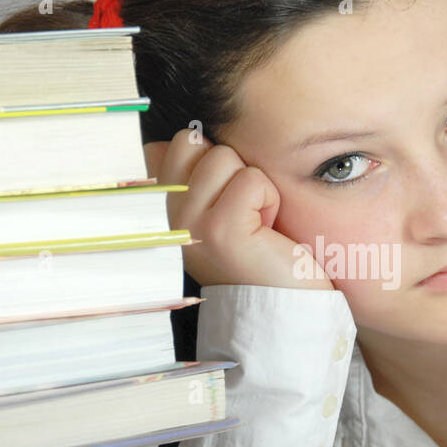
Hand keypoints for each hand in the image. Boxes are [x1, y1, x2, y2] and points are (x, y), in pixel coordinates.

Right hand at [143, 128, 333, 291]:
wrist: (284, 308)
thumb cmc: (261, 253)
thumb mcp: (220, 208)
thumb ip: (194, 174)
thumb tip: (180, 138)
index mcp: (162, 210)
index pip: (168, 145)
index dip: (207, 158)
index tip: (224, 200)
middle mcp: (166, 218)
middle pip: (194, 142)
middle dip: (230, 166)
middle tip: (243, 209)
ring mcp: (188, 225)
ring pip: (223, 157)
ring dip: (253, 184)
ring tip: (255, 222)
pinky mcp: (219, 231)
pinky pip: (250, 180)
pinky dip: (268, 199)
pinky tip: (266, 231)